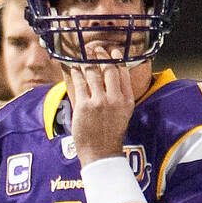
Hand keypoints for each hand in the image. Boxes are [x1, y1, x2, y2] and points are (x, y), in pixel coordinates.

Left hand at [69, 44, 135, 165]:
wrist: (101, 154)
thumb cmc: (110, 135)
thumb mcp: (123, 114)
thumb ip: (119, 97)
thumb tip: (111, 80)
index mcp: (126, 100)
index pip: (123, 72)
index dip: (117, 59)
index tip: (112, 52)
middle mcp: (114, 98)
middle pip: (109, 69)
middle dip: (102, 56)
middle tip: (96, 49)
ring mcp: (99, 102)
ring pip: (93, 73)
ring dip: (88, 61)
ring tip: (85, 55)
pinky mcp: (84, 106)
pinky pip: (80, 83)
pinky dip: (77, 73)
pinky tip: (75, 67)